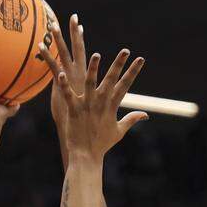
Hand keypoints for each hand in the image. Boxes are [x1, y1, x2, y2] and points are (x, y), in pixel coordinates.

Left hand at [38, 31, 146, 159]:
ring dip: (93, 68)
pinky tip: (61, 73)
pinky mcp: (74, 110)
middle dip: (119, 64)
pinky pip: (68, 95)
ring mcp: (87, 105)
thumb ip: (132, 119)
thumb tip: (146, 115)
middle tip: (126, 50)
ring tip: (96, 55)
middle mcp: (101, 103)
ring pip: (91, 83)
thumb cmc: (102, 144)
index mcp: (112, 106)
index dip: (133, 71)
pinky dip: (64, 85)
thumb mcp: (119, 130)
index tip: (141, 59)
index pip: (125, 85)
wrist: (86, 156)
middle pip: (111, 80)